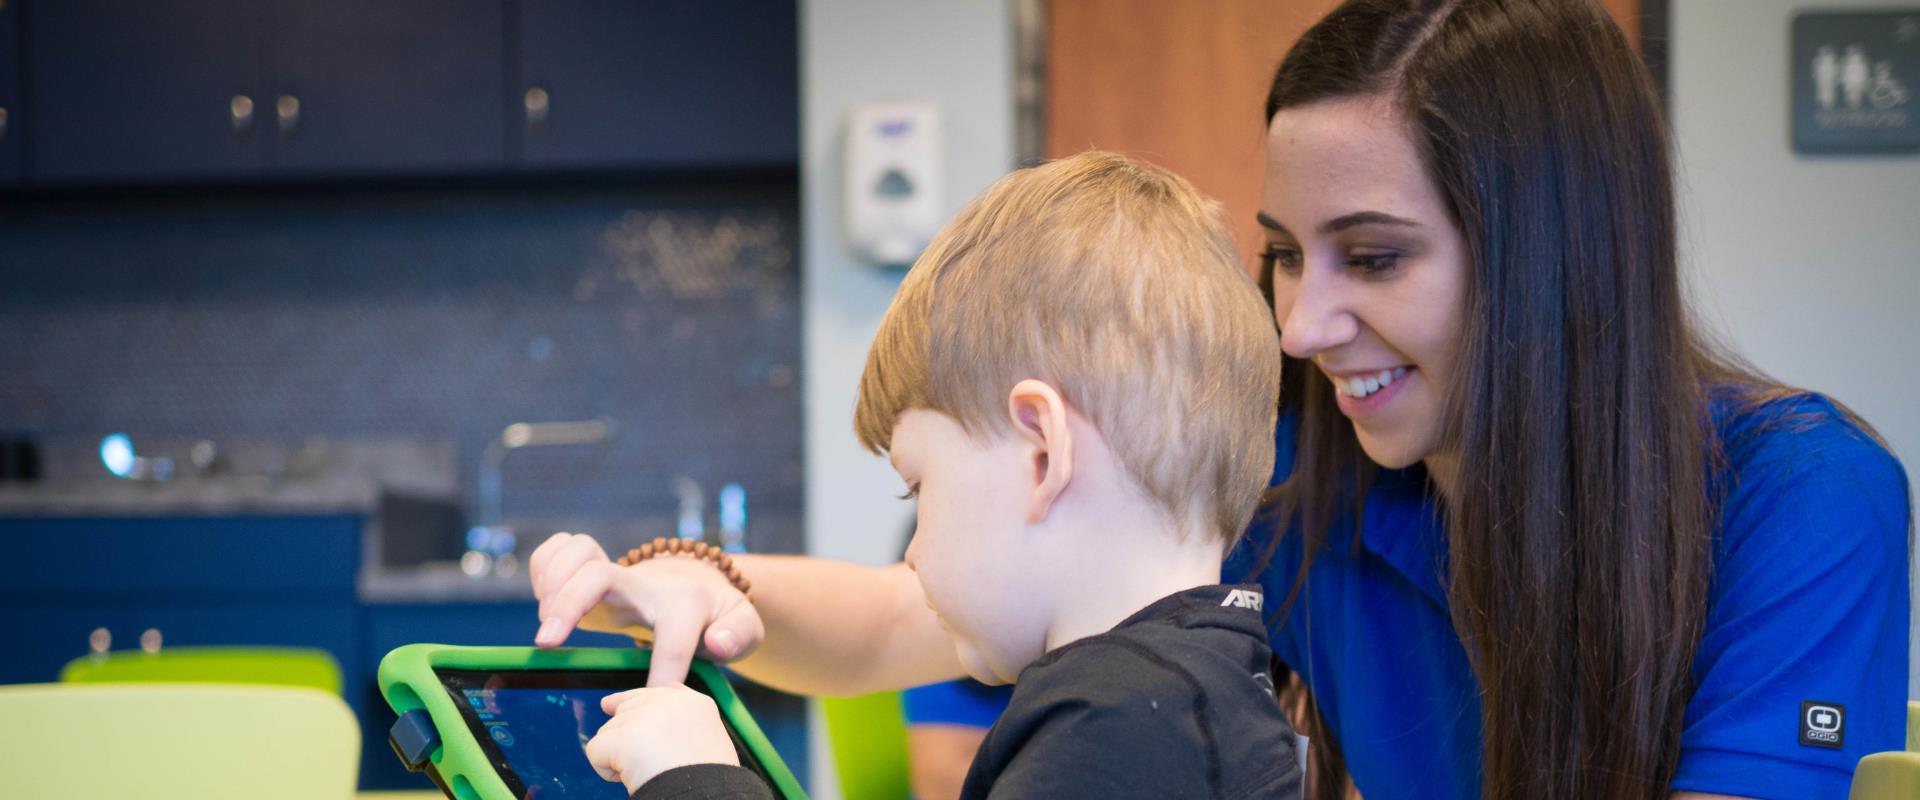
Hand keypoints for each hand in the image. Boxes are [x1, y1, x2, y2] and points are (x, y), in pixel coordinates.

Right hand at [529, 532, 764, 685]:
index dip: (663, 669)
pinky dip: (541, 570)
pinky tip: (547, 599)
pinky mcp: (587, 568)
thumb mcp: (743, 626)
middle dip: (568, 604)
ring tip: (550, 622)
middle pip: (598, 574)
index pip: (673, 636)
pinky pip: (553, 550)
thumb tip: (715, 644)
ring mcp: (612, 571)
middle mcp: (642, 581)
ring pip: (572, 551)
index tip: (651, 697)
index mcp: (684, 603)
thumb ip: (738, 635)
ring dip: (551, 584)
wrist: (694, 583)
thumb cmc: (714, 614)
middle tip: (548, 642)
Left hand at [585, 686, 740, 794]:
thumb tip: (669, 688)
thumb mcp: (711, 734)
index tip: (612, 706)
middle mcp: (668, 702)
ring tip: (646, 772)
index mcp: (693, 704)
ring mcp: (644, 716)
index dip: (634, 704)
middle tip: (640, 759)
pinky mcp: (622, 737)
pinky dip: (606, 770)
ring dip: (618, 755)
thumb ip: (687, 713)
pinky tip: (628, 777)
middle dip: (623, 733)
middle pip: (626, 708)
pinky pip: (595, 750)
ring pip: (609, 731)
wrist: (703, 794)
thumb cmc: (709, 777)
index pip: (655, 693)